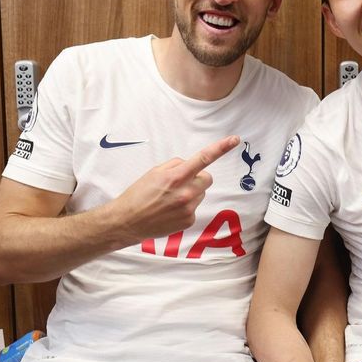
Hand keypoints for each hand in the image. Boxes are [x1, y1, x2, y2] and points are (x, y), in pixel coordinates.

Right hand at [114, 135, 239, 241]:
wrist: (127, 221)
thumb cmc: (139, 194)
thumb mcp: (155, 172)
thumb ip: (176, 165)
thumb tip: (189, 165)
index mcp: (176, 176)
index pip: (203, 159)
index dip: (221, 148)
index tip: (235, 140)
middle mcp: (186, 193)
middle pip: (207, 178)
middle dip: (198, 178)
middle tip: (180, 183)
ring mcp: (188, 208)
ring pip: (201, 193)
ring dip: (191, 193)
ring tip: (170, 199)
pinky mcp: (189, 221)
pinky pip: (195, 207)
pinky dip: (186, 207)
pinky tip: (170, 210)